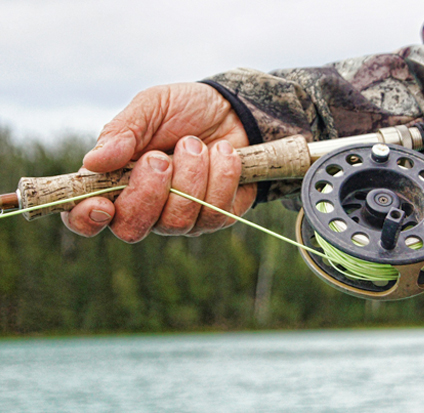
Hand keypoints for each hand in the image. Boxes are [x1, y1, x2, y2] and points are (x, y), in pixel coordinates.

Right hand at [61, 82, 256, 241]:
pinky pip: (216, 213)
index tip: (101, 203)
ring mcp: (182, 217)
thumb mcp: (151, 107)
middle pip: (132, 229)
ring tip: (195, 144)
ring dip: (190, 175)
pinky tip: (223, 152)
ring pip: (177, 222)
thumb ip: (122, 132)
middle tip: (160, 157)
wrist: (234, 110)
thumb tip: (92, 162)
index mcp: (115, 182)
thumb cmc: (184, 110)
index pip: (86, 218)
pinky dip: (221, 175)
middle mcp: (146, 208)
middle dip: (148, 191)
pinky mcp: (216, 217)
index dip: (87, 219)